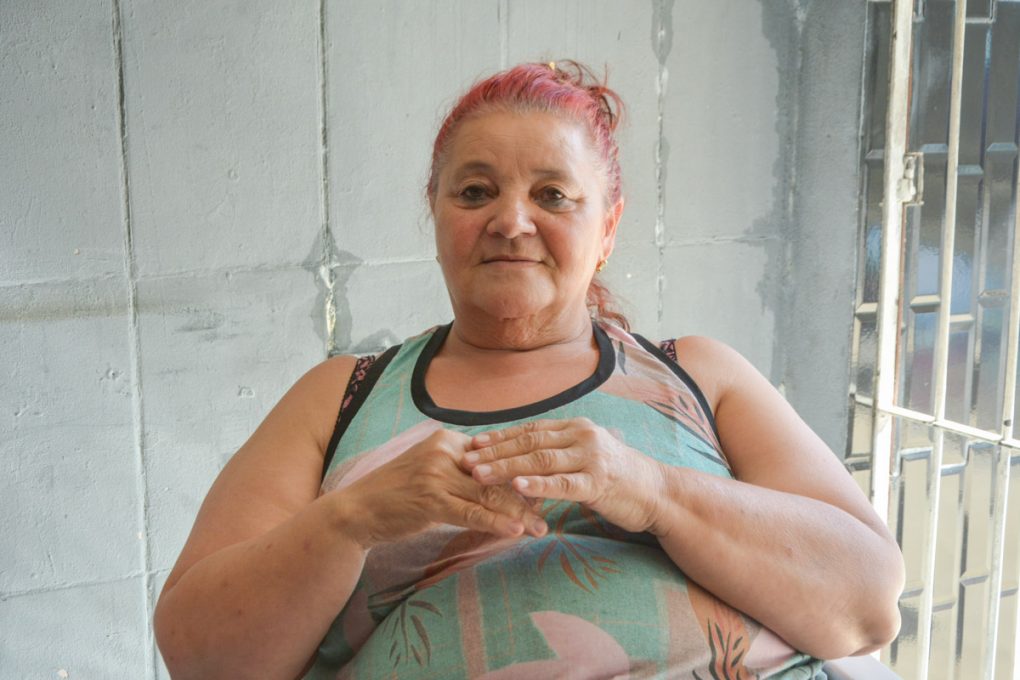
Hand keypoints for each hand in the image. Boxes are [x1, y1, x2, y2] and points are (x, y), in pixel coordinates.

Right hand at [339, 429, 547, 548]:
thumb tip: (501, 484)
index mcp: (447, 441)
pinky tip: (516, 531)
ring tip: (542, 527)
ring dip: (519, 513)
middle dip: (527, 492)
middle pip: (496, 474)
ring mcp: (436, 474)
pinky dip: (496, 522)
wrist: (358, 510)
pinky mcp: (430, 499)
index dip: (521, 470)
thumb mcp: (432, 473)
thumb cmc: (397, 494)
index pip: (494, 455)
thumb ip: (463, 473)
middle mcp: (444, 451)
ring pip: (488, 494)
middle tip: (553, 506)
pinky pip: (472, 513)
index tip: (547, 484)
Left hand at [461, 418, 666, 533]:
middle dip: (495, 452)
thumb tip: (523, 457)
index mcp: (576, 428)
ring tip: (479, 474)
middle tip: (465, 460)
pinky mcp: (598, 483)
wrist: (658, 493)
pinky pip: (562, 484)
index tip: (473, 443)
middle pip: (529, 442)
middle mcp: (582, 436)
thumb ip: (559, 454)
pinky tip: (516, 487)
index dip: (500, 436)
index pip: (530, 429)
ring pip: (540, 460)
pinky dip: (537, 485)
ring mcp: (591, 458)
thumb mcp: (587, 458)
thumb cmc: (619, 478)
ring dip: (506, 467)